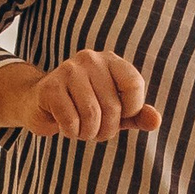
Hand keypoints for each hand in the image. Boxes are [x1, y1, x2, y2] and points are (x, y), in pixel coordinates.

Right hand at [0, 50, 158, 140]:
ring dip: (88, 133)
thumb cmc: (83, 107)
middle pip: (113, 106)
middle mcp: (90, 59)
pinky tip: (66, 127)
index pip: (134, 84)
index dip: (131, 108)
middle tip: (96, 132)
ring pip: (92, 115)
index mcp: (110, 61)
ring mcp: (68, 70)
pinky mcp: (50, 87)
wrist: (39, 103)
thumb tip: (156, 121)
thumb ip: (137, 116)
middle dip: (107, 130)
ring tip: (82, 130)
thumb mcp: (115, 112)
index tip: (120, 115)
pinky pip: (71, 120)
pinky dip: (72, 132)